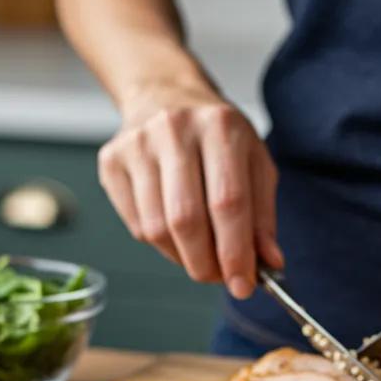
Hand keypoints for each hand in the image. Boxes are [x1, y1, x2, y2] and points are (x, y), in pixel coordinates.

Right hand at [98, 86, 282, 297]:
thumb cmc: (217, 135)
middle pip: (186, 219)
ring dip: (182, 257)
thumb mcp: (254, 163)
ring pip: (156, 228)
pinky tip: (175, 234)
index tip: (243, 284)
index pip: (227, 202)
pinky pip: (136, 224)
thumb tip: (269, 264)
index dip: (236, 252)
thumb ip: (263, 216)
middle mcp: (174, 130)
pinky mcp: (111, 161)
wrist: (166, 95)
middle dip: (205, 263)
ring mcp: (137, 144)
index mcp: (220, 126)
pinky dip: (160, 244)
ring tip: (200, 255)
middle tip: (220, 278)